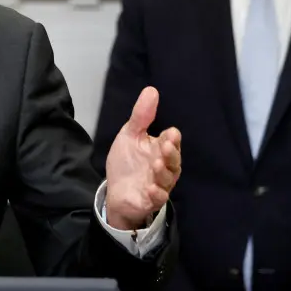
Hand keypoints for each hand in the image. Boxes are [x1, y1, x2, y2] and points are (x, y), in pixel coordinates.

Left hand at [104, 87, 181, 229]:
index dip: (171, 138)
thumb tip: (151, 90)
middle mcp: (164, 166)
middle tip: (165, 146)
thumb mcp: (130, 135)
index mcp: (161, 149)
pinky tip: (152, 188)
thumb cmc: (127, 162)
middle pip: (174, 160)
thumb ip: (141, 116)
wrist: (116, 191)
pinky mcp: (151, 199)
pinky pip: (159, 198)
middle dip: (171, 154)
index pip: (171, 141)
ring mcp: (159, 184)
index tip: (170, 133)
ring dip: (163, 172)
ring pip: (168, 178)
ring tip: (156, 164)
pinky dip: (157, 193)